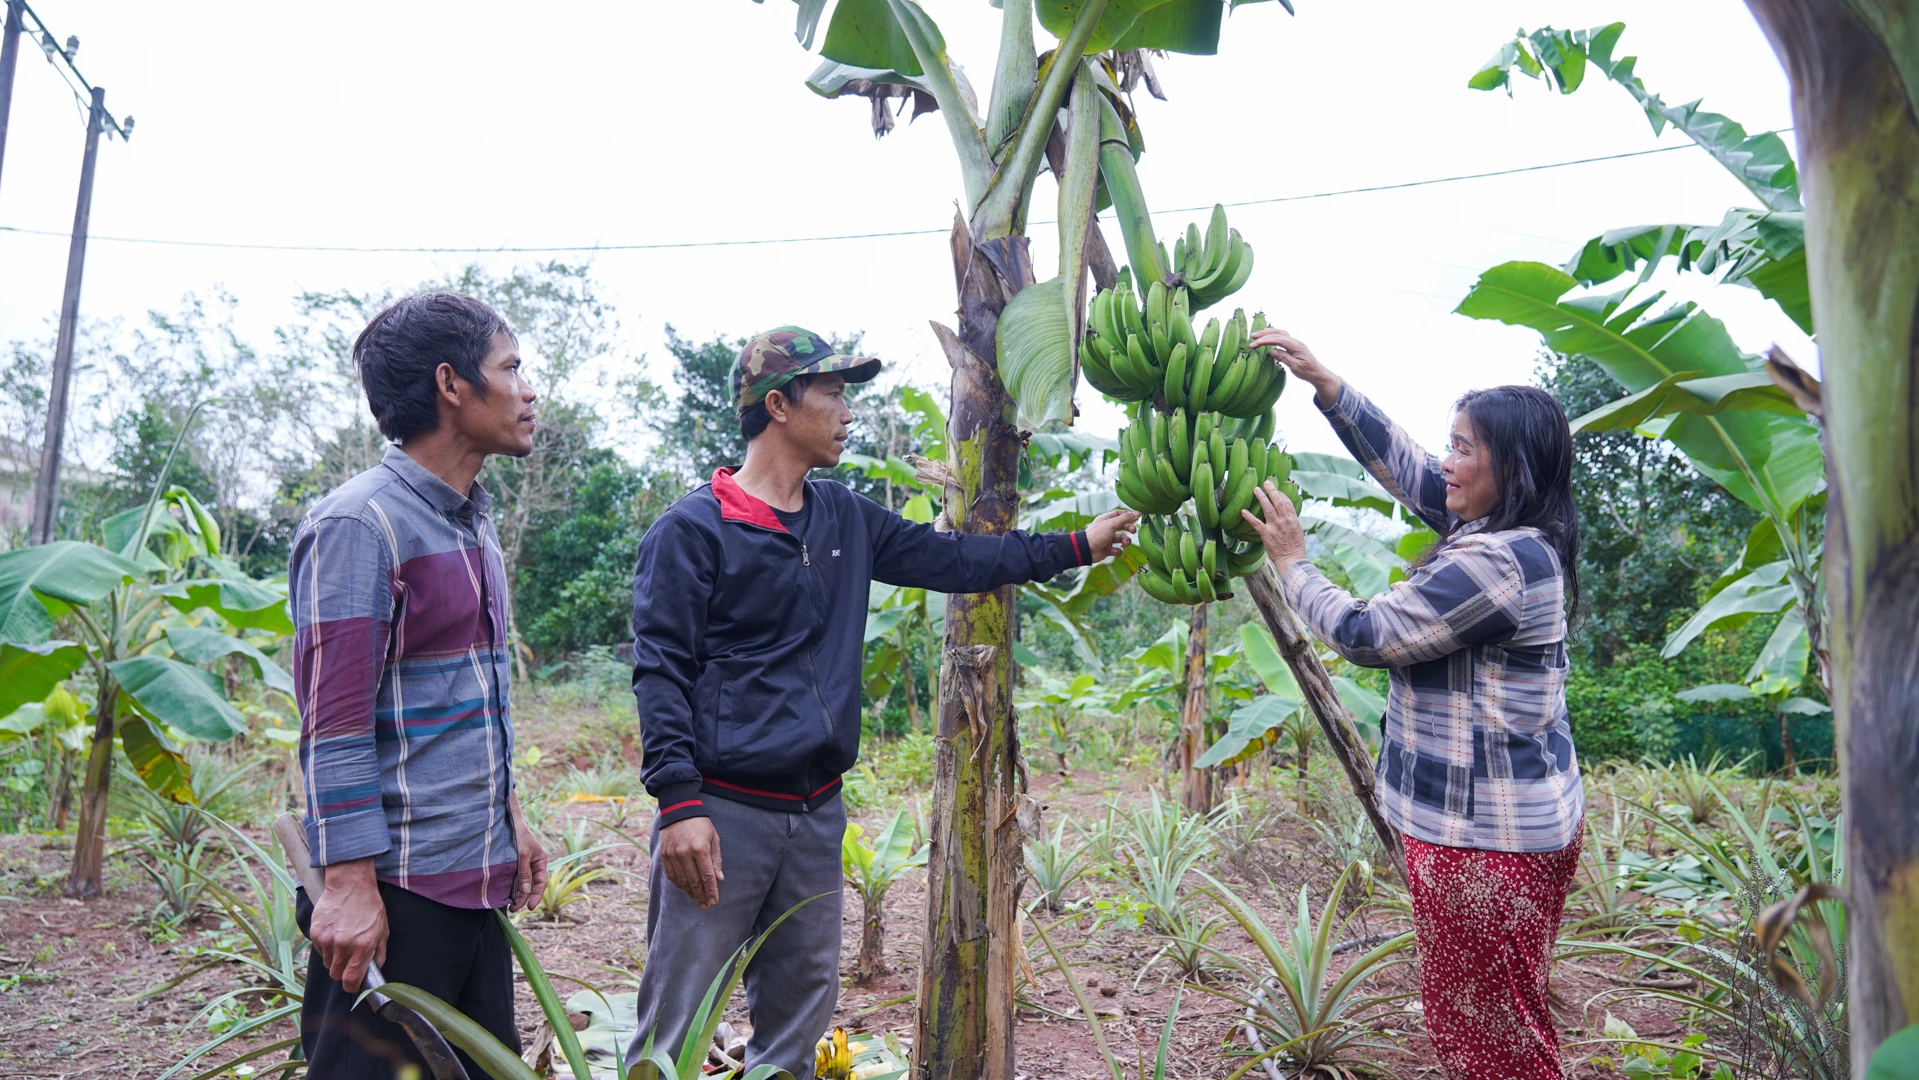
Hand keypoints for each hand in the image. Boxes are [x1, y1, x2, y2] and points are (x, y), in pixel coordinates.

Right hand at [310, 858, 387, 993]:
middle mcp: (343, 945)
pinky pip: (319, 951)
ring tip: (343, 944)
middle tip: (349, 962)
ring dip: (334, 960)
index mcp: (362, 946)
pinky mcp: (315, 933)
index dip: (352, 987)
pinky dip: (326, 948)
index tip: (354, 985)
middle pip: (336, 975)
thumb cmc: (369, 905)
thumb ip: (379, 953)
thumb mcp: (382, 929)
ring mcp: (327, 940)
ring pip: (327, 964)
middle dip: (343, 973)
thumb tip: (375, 970)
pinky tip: (334, 934)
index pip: (350, 980)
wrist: (350, 884)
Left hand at [508, 794, 547, 913]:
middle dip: (524, 898)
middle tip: (514, 909)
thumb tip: (526, 891)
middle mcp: (532, 864)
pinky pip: (513, 878)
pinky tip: (504, 893)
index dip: (536, 895)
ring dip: (516, 894)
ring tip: (508, 905)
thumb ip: (524, 873)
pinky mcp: (511, 864)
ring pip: (521, 883)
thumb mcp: (522, 854)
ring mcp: (521, 864)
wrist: (506, 821)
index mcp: (540, 861)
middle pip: (530, 885)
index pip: (541, 882)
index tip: (530, 907)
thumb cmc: (518, 835)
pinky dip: (510, 886)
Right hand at [659, 816, 723, 908]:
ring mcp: (672, 854)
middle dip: (701, 895)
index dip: (711, 890)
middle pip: (694, 881)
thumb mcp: (713, 838)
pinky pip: (671, 875)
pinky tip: (685, 889)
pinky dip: (679, 884)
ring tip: (697, 900)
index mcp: (700, 849)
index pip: (706, 875)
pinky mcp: (664, 855)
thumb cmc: (701, 825)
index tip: (714, 901)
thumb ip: (716, 860)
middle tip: (706, 905)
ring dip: (690, 892)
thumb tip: (719, 879)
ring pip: (681, 880)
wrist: (679, 810)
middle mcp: (685, 853)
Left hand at [1084, 508, 1140, 561]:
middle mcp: (1108, 528)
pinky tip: (1113, 550)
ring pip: (1122, 538)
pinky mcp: (1108, 549)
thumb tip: (1138, 513)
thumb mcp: (1112, 524)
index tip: (1137, 517)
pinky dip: (1118, 551)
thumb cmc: (1097, 534)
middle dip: (1129, 528)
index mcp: (1107, 519)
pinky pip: (1118, 550)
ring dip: (1125, 541)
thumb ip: (1125, 518)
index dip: (1128, 515)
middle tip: (1133, 531)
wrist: (1086, 550)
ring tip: (1125, 543)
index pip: (1119, 514)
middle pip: (1123, 526)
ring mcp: (1108, 539)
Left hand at [1241, 481, 1307, 573]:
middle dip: (1272, 490)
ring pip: (1268, 509)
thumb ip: (1291, 521)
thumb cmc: (1295, 549)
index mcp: (1293, 520)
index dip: (1281, 495)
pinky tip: (1243, 511)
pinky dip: (1249, 517)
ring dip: (1261, 498)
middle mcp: (1285, 521)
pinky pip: (1256, 524)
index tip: (1276, 490)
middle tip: (1266, 482)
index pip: (1287, 503)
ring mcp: (1275, 527)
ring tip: (1255, 489)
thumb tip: (1287, 515)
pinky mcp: (1267, 535)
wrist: (1292, 561)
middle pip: (1278, 502)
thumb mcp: (1297, 532)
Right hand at [1249, 329, 1340, 407]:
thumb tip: (1271, 351)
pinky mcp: (1293, 345)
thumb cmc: (1308, 372)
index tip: (1254, 345)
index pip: (1277, 339)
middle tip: (1252, 337)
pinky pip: (1282, 337)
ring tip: (1256, 335)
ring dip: (1268, 333)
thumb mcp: (1295, 367)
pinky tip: (1267, 337)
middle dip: (1264, 334)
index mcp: (1295, 345)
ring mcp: (1294, 342)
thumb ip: (1284, 358)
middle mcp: (1295, 341)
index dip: (1265, 341)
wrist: (1317, 373)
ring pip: (1279, 333)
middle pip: (1278, 333)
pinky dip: (1273, 335)